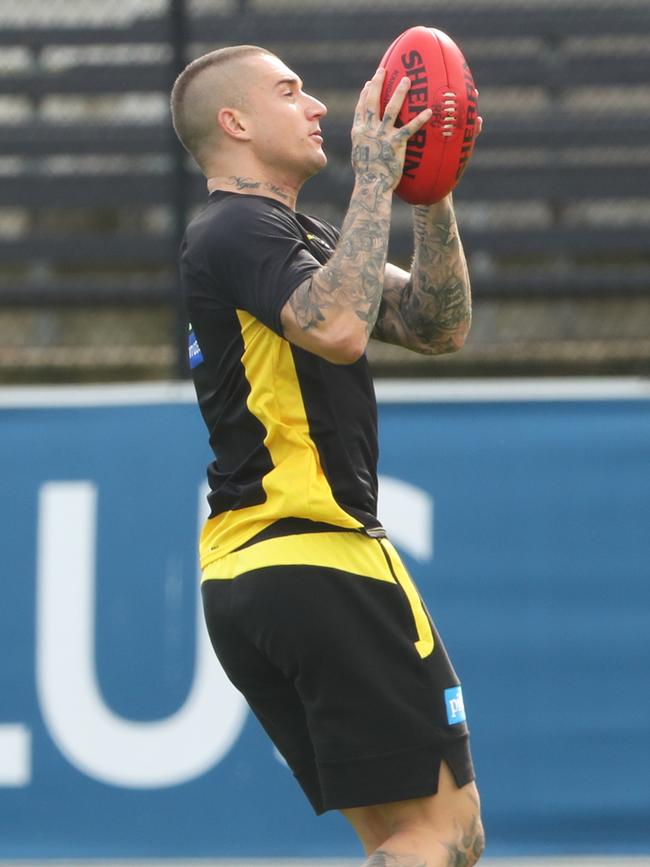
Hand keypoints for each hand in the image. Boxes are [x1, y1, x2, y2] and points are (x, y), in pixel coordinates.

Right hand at [351, 67, 431, 191]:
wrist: (371, 186)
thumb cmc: (366, 176)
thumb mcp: (359, 155)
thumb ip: (362, 143)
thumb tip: (364, 140)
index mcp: (359, 132)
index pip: (361, 108)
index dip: (365, 94)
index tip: (369, 83)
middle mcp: (369, 130)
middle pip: (373, 101)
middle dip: (378, 84)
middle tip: (384, 70)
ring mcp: (382, 136)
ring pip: (391, 108)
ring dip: (399, 92)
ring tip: (407, 80)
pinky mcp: (396, 144)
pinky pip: (410, 128)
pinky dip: (420, 119)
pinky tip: (429, 110)